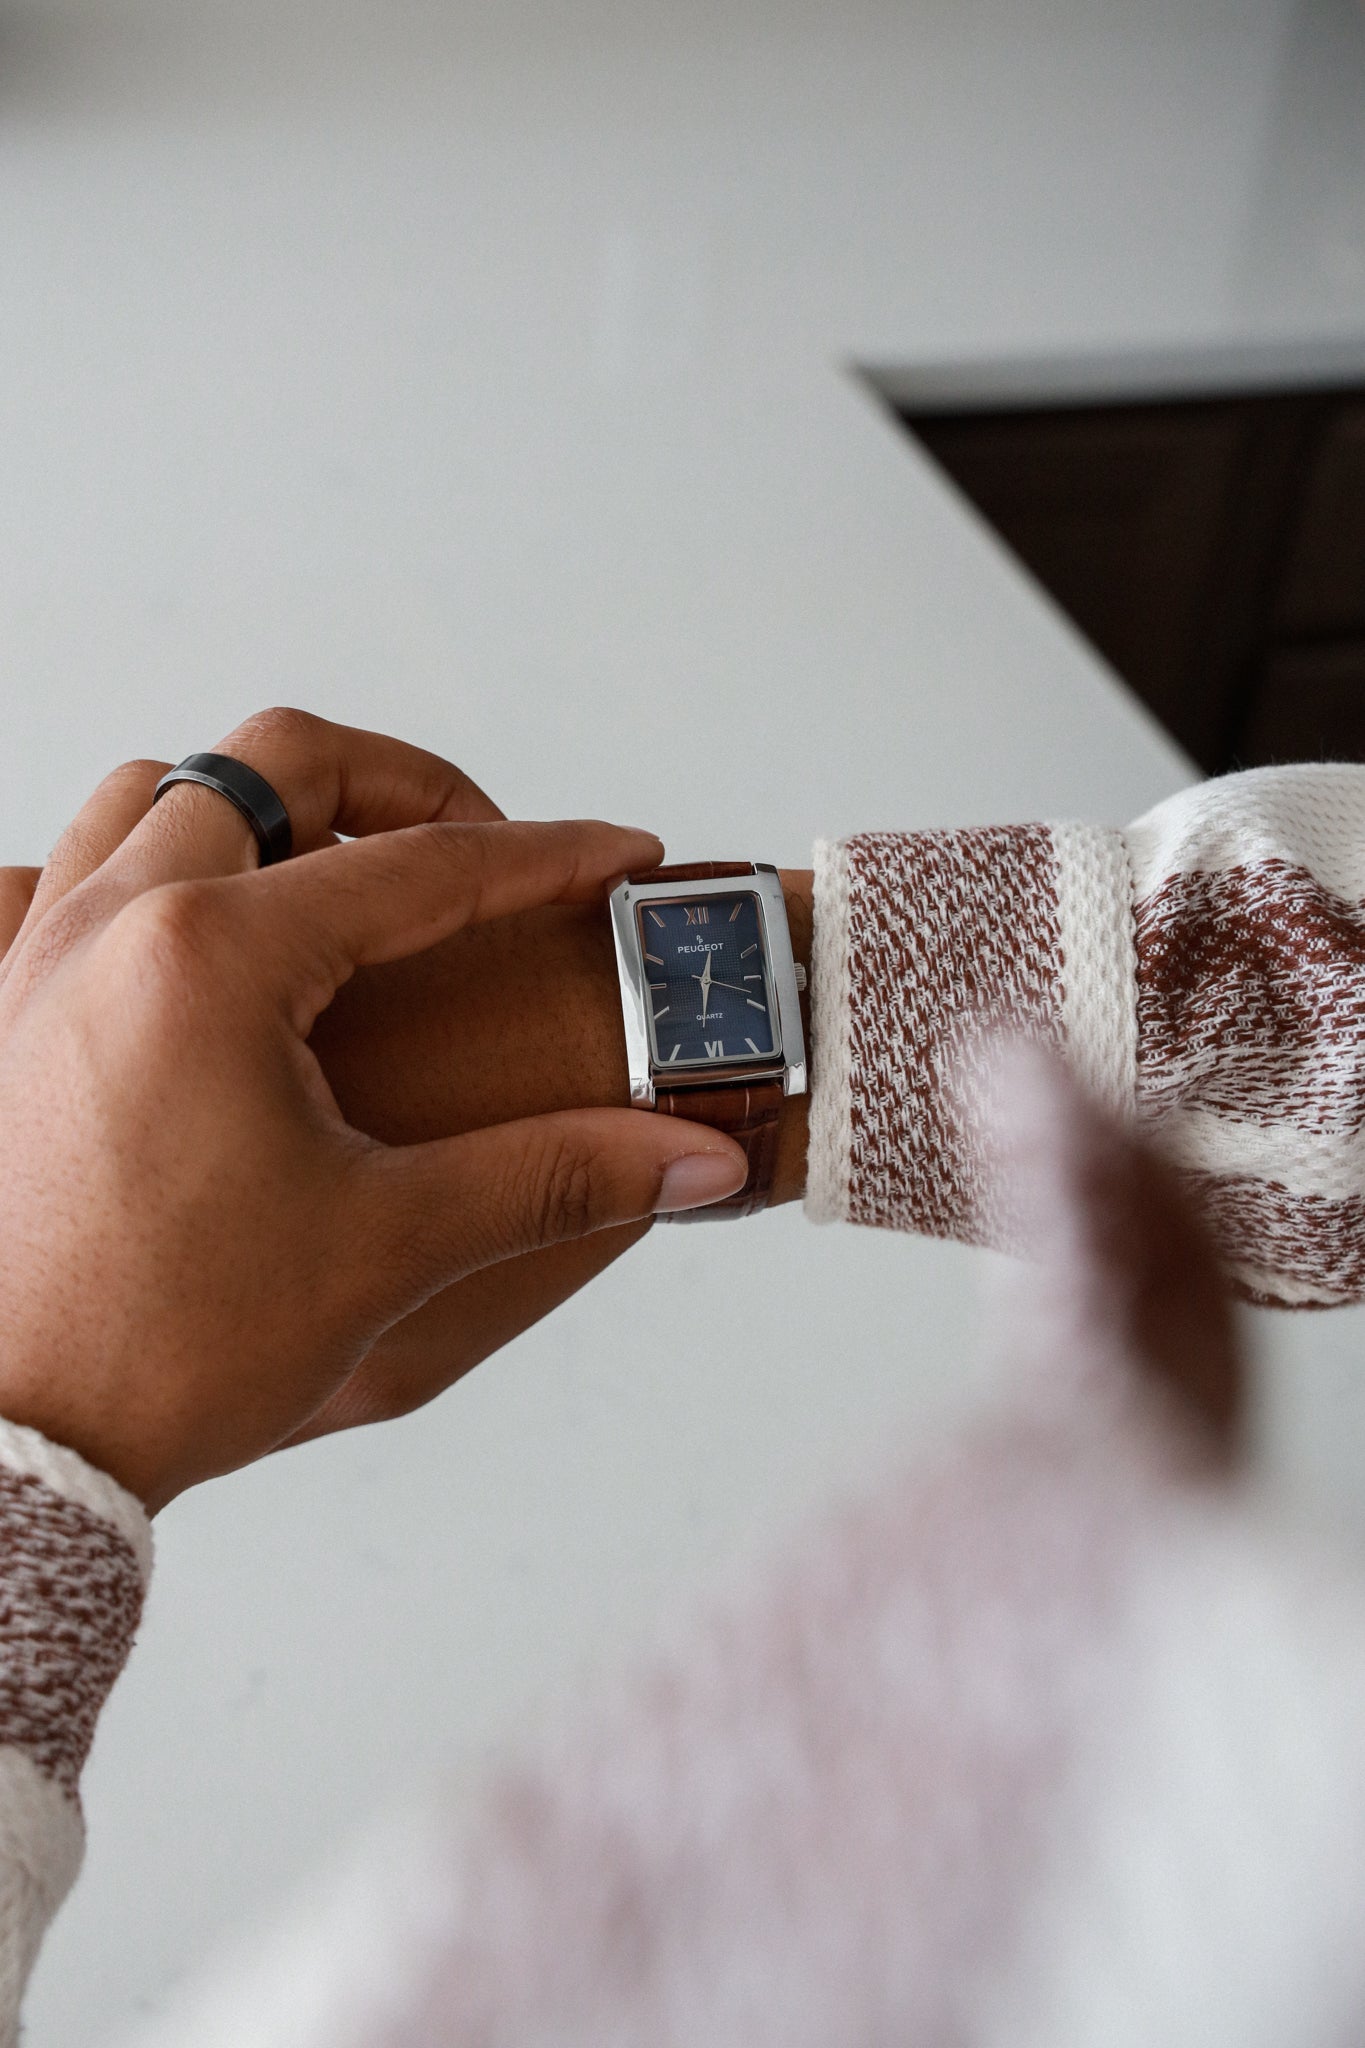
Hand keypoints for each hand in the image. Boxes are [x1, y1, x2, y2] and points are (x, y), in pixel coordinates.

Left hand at [0, 711, 747, 1509]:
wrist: (6, 1449)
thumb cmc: (164, 1349)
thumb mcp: (389, 1247)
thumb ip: (555, 1176)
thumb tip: (693, 1156)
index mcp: (211, 958)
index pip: (422, 866)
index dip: (547, 857)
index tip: (622, 859)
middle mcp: (110, 925)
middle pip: (277, 763)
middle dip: (406, 784)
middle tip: (484, 856)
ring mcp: (36, 959)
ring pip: (155, 794)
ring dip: (266, 808)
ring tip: (347, 875)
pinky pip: (59, 872)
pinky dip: (141, 866)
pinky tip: (191, 934)